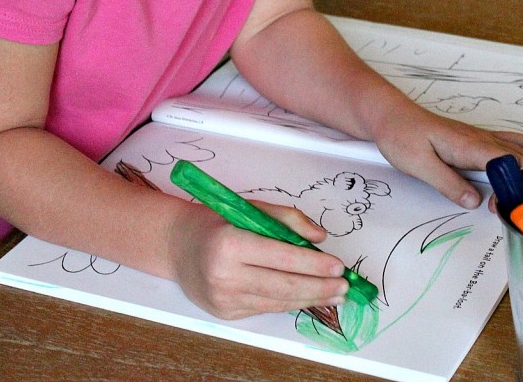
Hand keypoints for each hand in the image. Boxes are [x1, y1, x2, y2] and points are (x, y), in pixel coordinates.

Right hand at [167, 201, 349, 319]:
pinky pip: (266, 308)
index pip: (281, 258)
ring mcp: (224, 298)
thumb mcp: (249, 209)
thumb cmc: (217, 222)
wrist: (178, 247)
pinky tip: (308, 297)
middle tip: (344, 286)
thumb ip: (287, 219)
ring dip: (310, 299)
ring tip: (335, 295)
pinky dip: (290, 303)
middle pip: (283, 286)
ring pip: (277, 302)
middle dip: (319, 287)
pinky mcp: (226, 313)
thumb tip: (319, 238)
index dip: (313, 265)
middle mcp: (224, 275)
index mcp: (230, 243)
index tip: (338, 266)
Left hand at [374, 103, 522, 208]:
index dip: (516, 186)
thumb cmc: (401, 135)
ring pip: (521, 149)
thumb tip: (474, 201)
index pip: (509, 163)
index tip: (506, 206)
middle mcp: (481, 139)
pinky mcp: (478, 140)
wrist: (391, 116)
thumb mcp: (418, 164)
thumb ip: (447, 183)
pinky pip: (512, 143)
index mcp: (469, 144)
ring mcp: (482, 138)